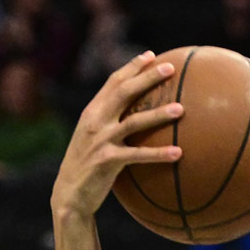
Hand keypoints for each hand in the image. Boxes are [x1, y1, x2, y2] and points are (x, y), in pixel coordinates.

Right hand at [51, 50, 183, 216]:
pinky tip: (178, 153)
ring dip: (158, 114)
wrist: (69, 194)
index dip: (132, 67)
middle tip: (170, 68)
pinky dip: (158, 153)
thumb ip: (109, 121)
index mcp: (92, 112)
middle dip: (147, 77)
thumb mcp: (92, 137)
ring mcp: (101, 141)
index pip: (113, 82)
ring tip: (180, 109)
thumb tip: (136, 110)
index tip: (152, 55)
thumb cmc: (87, 165)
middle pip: (124, 92)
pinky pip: (138, 155)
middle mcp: (95, 122)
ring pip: (133, 121)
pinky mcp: (107, 162)